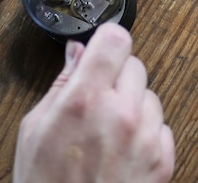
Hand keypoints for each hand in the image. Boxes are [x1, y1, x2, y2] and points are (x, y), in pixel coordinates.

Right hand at [13, 23, 175, 182]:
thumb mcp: (35, 129)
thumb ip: (62, 83)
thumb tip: (77, 52)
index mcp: (85, 100)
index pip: (116, 38)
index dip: (107, 39)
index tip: (102, 46)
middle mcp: (121, 114)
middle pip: (135, 63)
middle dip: (117, 74)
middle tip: (99, 96)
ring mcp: (146, 138)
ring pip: (150, 94)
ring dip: (133, 103)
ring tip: (109, 129)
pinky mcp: (162, 159)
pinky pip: (162, 125)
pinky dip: (147, 131)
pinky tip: (123, 148)